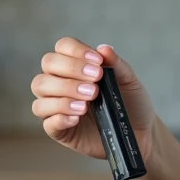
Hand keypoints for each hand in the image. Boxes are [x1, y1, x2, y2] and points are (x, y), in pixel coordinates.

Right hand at [31, 38, 156, 162]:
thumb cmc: (131, 103)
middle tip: (95, 83)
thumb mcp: (129, 81)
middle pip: (48, 65)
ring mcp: (57, 106)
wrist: (139, 132)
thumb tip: (104, 48)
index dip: (76, 51)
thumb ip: (117, 65)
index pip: (63, 47)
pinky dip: (59, 117)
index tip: (98, 62)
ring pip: (40, 91)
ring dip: (63, 93)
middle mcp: (62, 82)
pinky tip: (77, 117)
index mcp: (77, 66)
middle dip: (70, 70)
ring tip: (87, 103)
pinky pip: (47, 122)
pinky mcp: (59, 130)